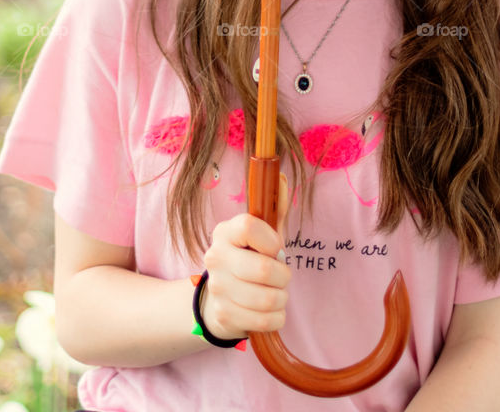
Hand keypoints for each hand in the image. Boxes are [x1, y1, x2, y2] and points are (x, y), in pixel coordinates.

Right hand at [200, 171, 291, 339]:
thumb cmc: (248, 260)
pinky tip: (268, 310)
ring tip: (274, 293)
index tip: (275, 248)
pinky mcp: (224, 316)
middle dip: (283, 276)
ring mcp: (218, 288)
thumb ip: (274, 208)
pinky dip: (277, 318)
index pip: (249, 226)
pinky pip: (266, 321)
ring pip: (269, 298)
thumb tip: (280, 179)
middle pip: (264, 269)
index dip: (271, 240)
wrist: (219, 300)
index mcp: (224, 232)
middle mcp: (215, 258)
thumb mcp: (262, 234)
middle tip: (280, 276)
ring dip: (281, 298)